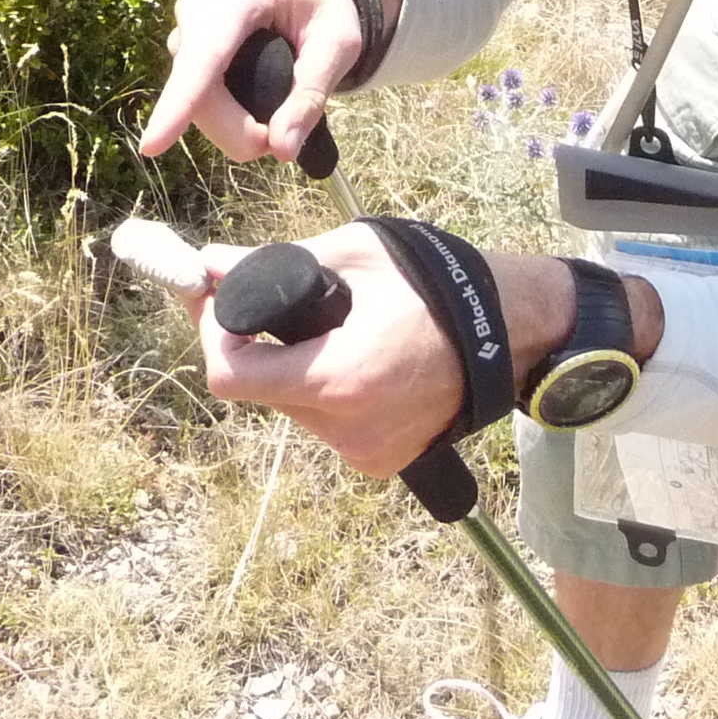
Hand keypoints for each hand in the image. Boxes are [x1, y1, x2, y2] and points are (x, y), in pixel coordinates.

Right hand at [138, 0, 367, 163]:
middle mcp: (197, 13)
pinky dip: (231, 116)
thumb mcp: (339, 44)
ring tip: (281, 113)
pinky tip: (259, 99)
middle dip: (241, 131)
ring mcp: (186, 35)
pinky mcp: (185, 56)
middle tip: (286, 139)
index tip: (153, 145)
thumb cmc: (323, 4)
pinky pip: (198, 102)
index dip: (179, 103)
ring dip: (238, 127)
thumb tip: (281, 150)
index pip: (204, 56)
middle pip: (201, 98)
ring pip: (197, 107)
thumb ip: (311, 94)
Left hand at [190, 225, 464, 476]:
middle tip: (264, 306)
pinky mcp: (381, 462)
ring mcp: (365, 452)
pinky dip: (328, 394)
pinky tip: (360, 363)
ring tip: (332, 333)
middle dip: (257, 348)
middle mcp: (347, 430)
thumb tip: (208, 264)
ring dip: (295, 372)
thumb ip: (272, 264)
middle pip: (263, 390)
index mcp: (337, 379)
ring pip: (295, 409)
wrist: (508, 332)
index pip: (231, 376)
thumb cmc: (432, 285)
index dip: (214, 334)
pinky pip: (329, 425)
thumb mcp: (354, 256)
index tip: (219, 301)